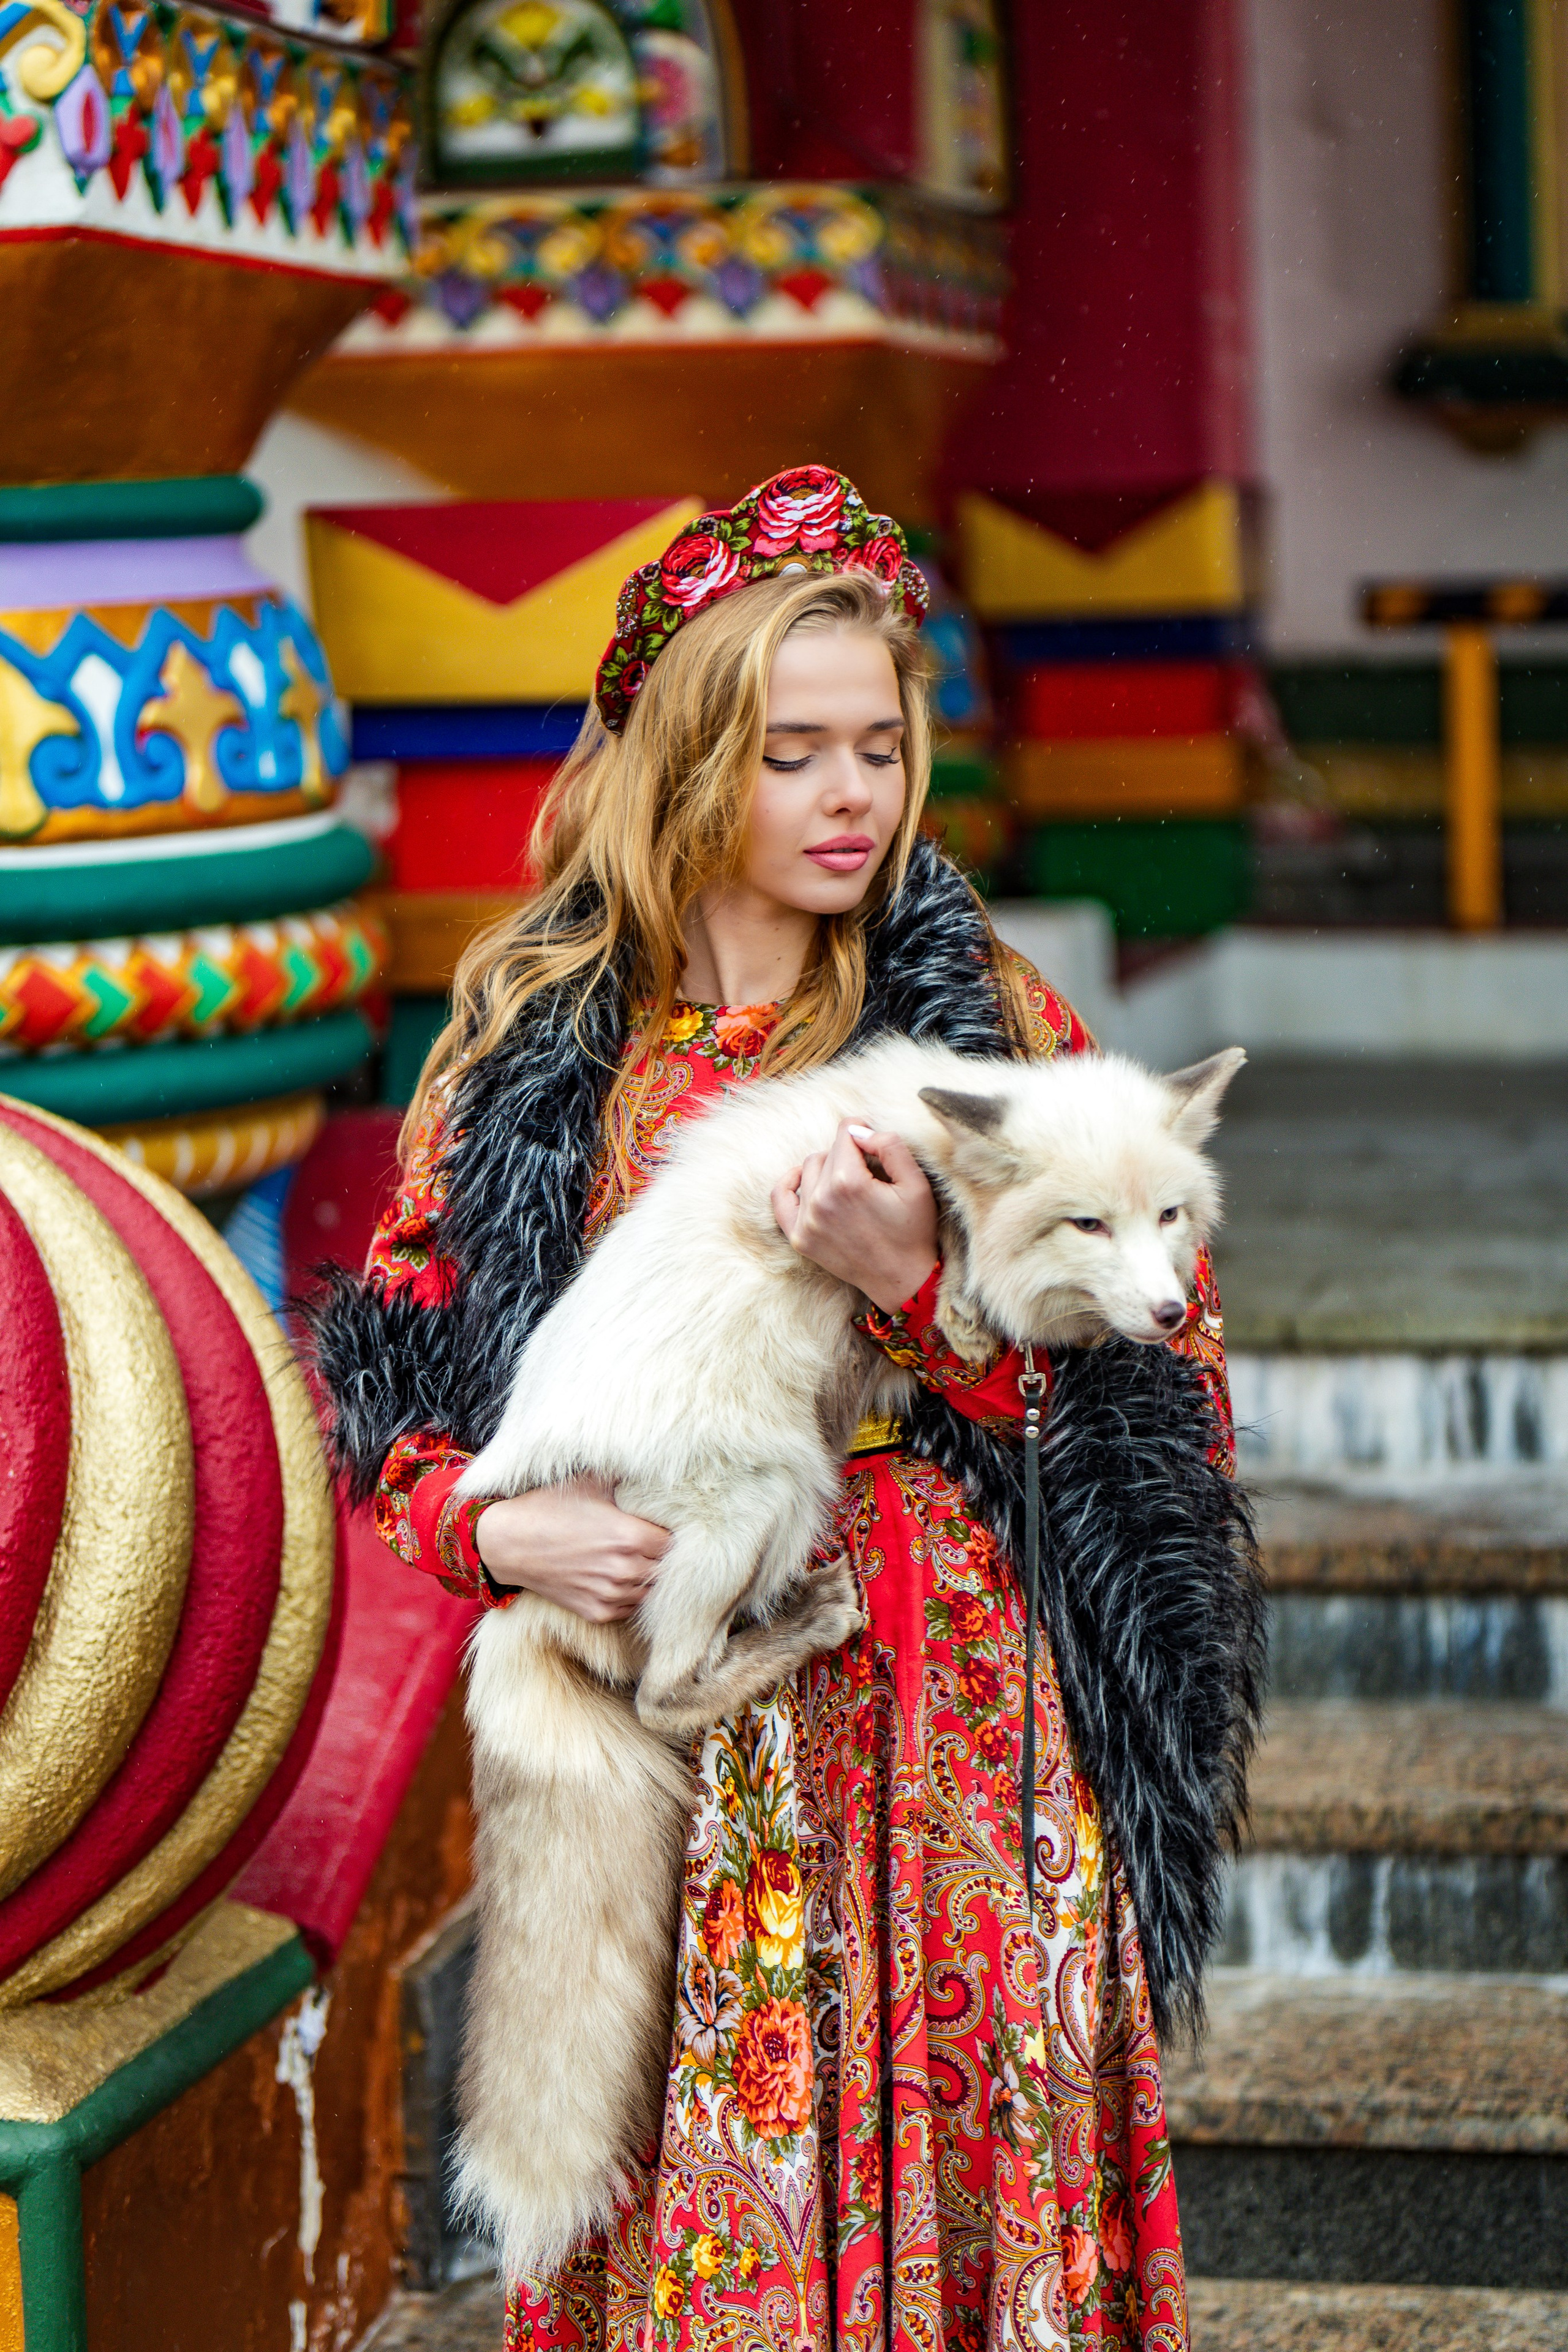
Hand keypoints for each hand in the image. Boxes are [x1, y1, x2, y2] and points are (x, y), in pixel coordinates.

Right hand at [474, 1477, 669, 1622]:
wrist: (510, 1543)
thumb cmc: (549, 1508)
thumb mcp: (589, 1482)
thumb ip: (624, 1475)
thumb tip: (651, 1459)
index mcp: (630, 1536)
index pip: (673, 1543)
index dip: (668, 1534)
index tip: (659, 1527)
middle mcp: (625, 1570)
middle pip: (665, 1569)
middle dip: (659, 1557)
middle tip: (648, 1544)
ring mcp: (610, 1595)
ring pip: (649, 1592)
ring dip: (646, 1578)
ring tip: (633, 1561)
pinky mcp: (596, 1612)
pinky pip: (628, 1608)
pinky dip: (628, 1596)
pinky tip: (617, 1578)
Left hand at [771, 1121, 937, 1314]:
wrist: (903, 1280)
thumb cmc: (913, 1232)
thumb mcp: (916, 1183)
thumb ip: (889, 1145)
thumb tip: (859, 1130)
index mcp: (849, 1182)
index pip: (846, 1133)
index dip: (863, 1131)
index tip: (873, 1142)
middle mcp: (821, 1199)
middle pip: (829, 1151)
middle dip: (850, 1155)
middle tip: (870, 1174)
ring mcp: (806, 1221)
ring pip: (808, 1169)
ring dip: (828, 1169)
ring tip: (849, 1183)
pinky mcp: (799, 1237)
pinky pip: (780, 1198)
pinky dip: (790, 1183)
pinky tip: (803, 1178)